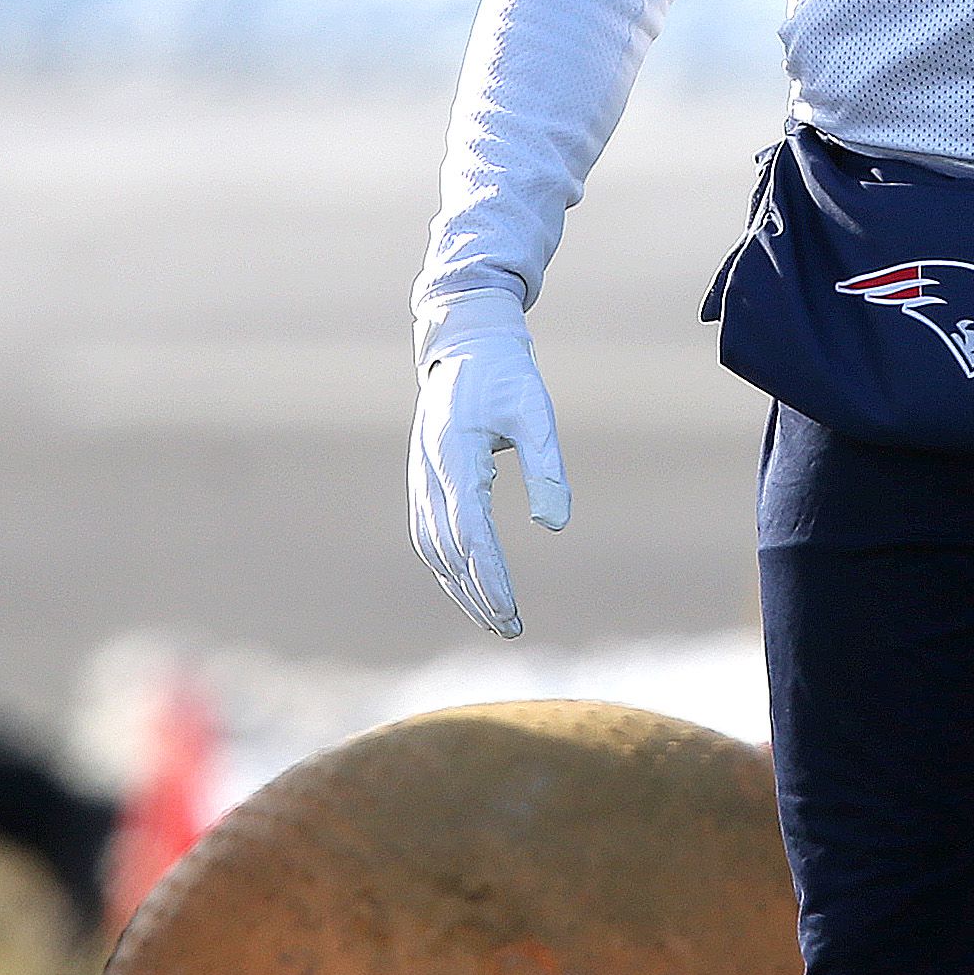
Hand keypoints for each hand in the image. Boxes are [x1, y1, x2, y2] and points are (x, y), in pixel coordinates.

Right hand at [407, 317, 569, 640]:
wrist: (464, 346)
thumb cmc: (506, 377)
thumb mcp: (536, 412)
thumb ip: (546, 467)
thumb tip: (553, 525)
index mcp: (454, 456)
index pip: (470, 534)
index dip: (490, 578)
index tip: (512, 611)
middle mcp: (429, 473)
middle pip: (448, 552)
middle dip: (478, 594)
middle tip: (512, 628)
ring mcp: (420, 479)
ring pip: (432, 550)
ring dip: (460, 589)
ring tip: (495, 620)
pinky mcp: (423, 482)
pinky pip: (429, 537)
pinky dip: (449, 569)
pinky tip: (473, 587)